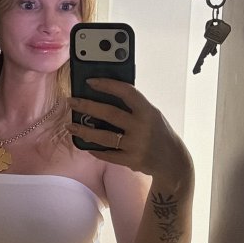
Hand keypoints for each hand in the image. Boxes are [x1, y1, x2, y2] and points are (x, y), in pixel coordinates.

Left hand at [66, 78, 192, 183]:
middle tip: (71, 101)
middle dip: (87, 106)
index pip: (126, 92)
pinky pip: (108, 155)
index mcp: (148, 111)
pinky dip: (96, 150)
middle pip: (109, 114)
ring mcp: (136, 146)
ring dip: (84, 131)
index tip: (90, 81)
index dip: (107, 85)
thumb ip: (134, 106)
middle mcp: (142, 127)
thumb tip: (105, 95)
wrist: (173, 161)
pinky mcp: (131, 161)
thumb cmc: (159, 132)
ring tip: (70, 126)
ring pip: (103, 137)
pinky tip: (85, 145)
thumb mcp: (152, 115)